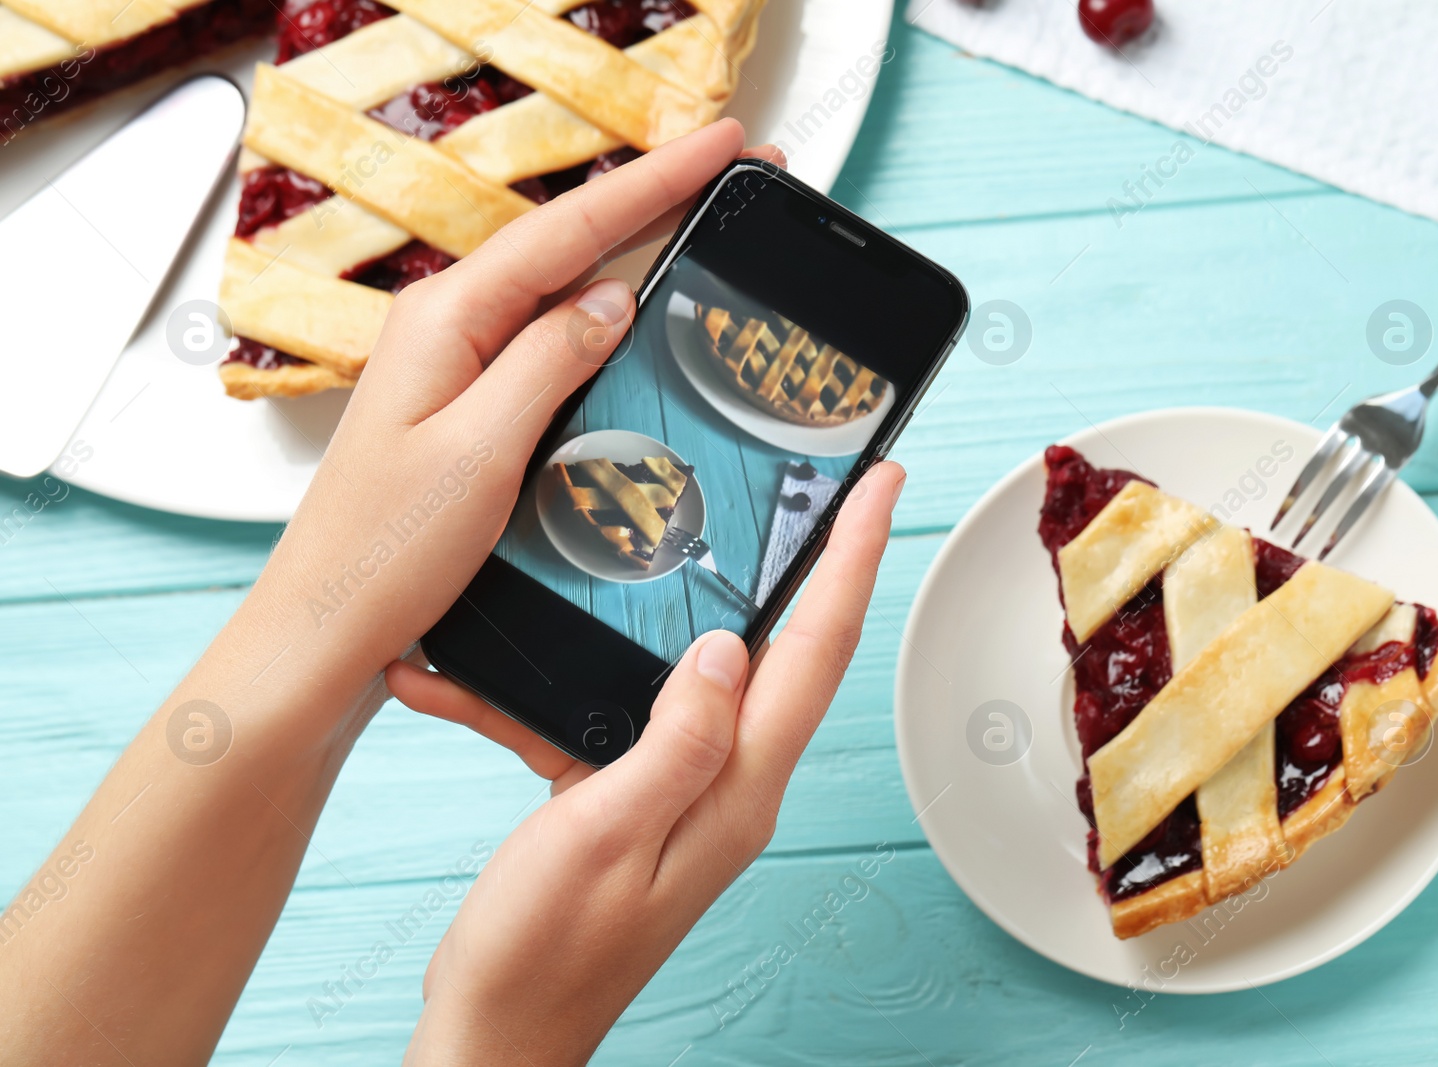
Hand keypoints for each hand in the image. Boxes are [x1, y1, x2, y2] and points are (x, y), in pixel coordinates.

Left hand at [243, 119, 782, 690]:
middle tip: (732, 167)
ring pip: (557, 283)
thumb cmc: (386, 550)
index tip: (723, 146)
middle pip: (566, 241)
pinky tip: (634, 308)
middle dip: (653, 199)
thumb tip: (613, 299)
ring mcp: (453, 360)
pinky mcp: (464, 399)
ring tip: (700, 217)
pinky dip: (599, 309)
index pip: (569, 229)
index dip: (655, 182)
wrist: (329, 623)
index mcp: (447, 319)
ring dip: (631, 246)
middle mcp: (446, 324)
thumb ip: (549, 363)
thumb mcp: (482, 451)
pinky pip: (544, 334)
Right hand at [390, 459, 903, 1065]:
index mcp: (736, 790)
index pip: (816, 651)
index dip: (853, 558)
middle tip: (822, 488)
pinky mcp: (636, 799)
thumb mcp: (604, 833)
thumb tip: (733, 650)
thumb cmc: (541, 954)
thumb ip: (676, 741)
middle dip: (814, 563)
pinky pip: (618, 718)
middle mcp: (727, 786)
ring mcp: (685, 792)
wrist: (498, 1034)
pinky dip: (560, 690)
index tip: (880, 484)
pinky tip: (481, 685)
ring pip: (703, 675)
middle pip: (788, 651)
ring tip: (679, 543)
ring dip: (678, 613)